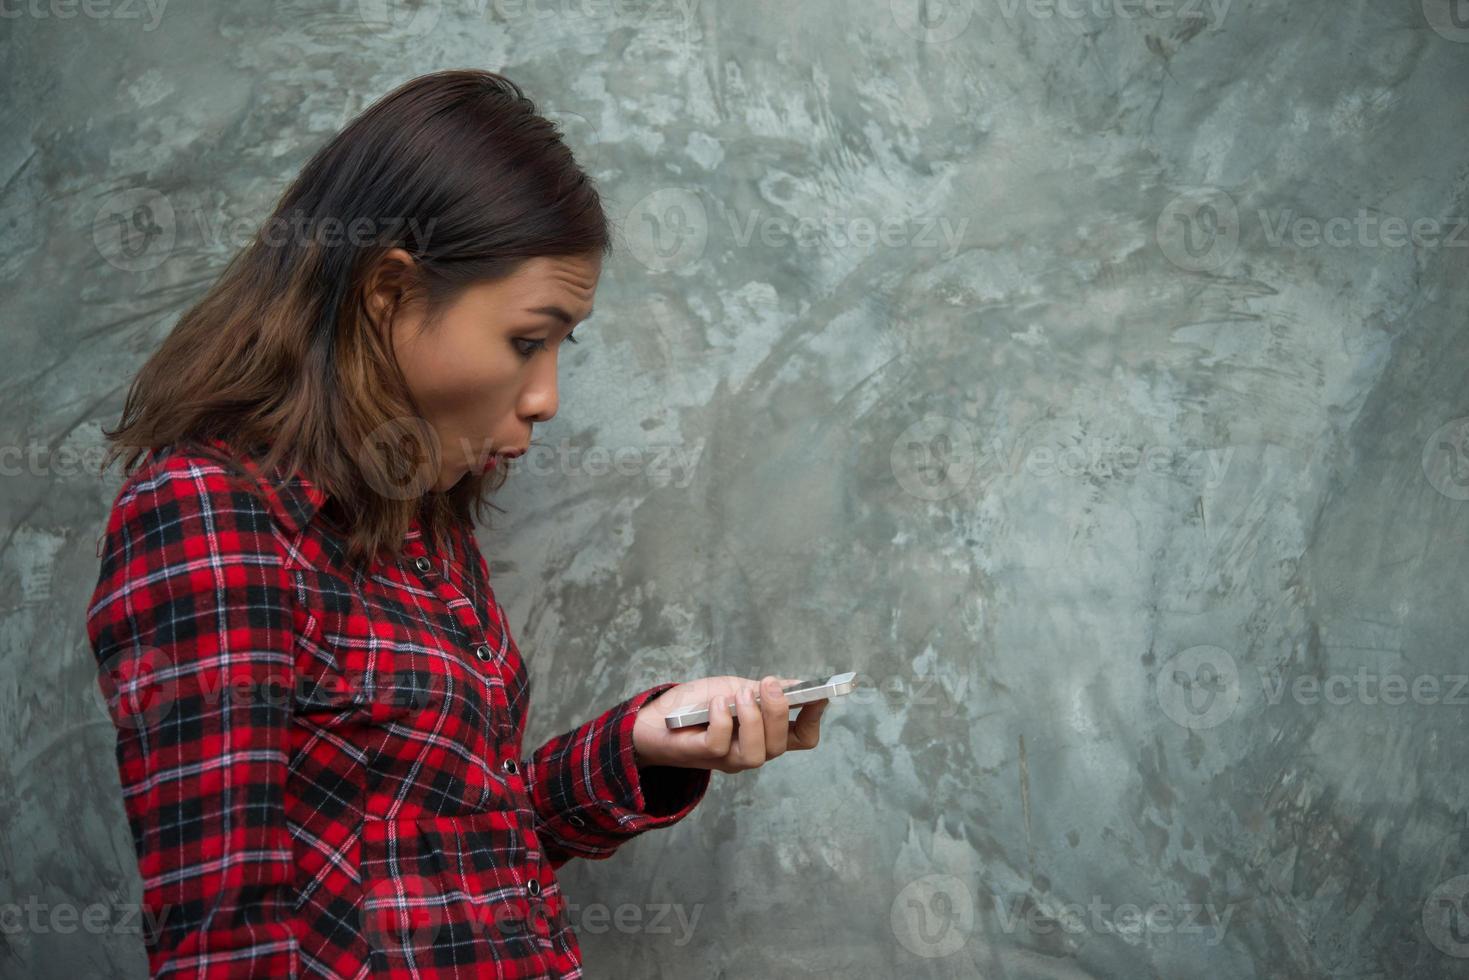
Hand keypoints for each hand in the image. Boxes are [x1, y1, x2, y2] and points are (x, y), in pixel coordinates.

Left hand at [631, 675, 827, 773]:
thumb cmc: (698, 704)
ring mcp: (728, 758)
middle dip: (779, 712)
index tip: (818, 693)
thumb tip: (797, 685)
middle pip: (781, 745)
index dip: (815, 718)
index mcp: (765, 734)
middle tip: (769, 684)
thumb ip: (764, 691)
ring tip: (743, 695)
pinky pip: (721, 744)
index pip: (802, 737)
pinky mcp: (704, 756)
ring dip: (753, 719)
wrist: (656, 716)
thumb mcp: (736, 689)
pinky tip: (717, 703)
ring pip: (756, 754)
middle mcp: (751, 750)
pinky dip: (722, 720)